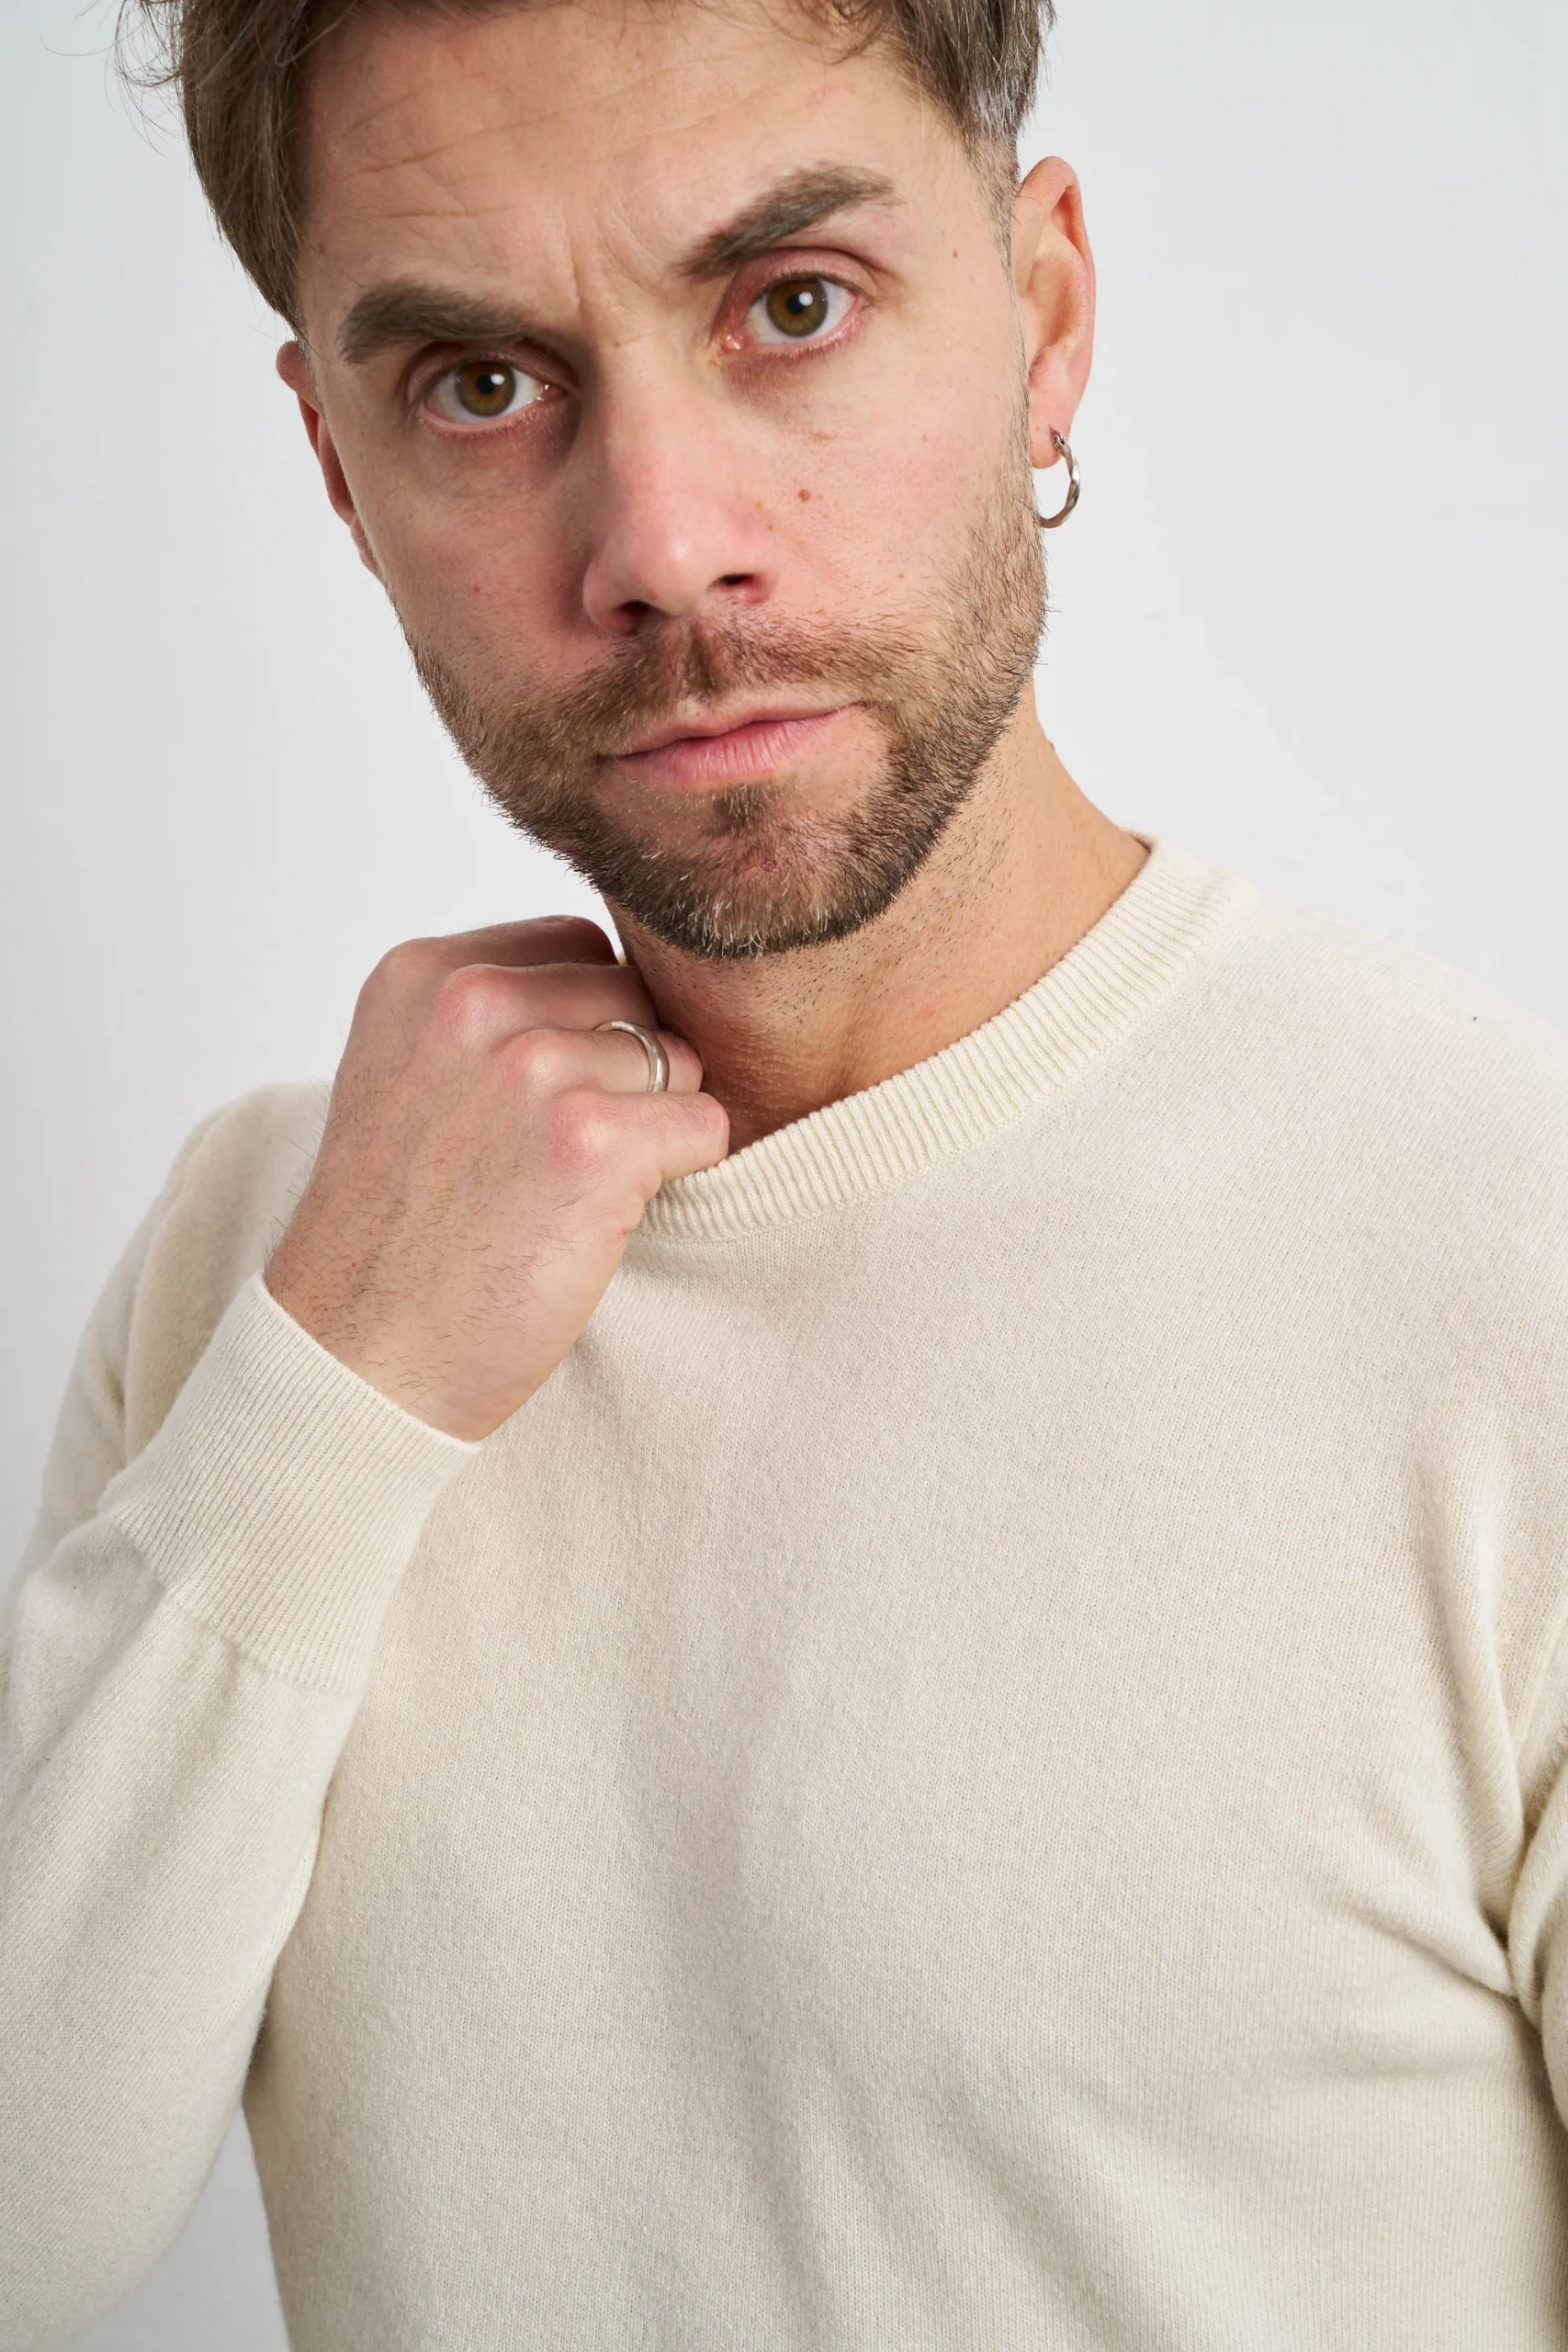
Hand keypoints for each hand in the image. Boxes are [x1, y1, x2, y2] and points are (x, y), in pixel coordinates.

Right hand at [264, 917, 726, 1438]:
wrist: (358, 1359)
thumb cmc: (394, 1236)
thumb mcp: (405, 1075)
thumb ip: (488, 1013)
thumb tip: (614, 974)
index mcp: (423, 974)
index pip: (578, 947)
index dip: (587, 1027)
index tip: (536, 1106)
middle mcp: (473, 1003)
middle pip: (634, 994)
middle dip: (624, 1072)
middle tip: (555, 1159)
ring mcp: (534, 1069)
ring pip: (677, 1059)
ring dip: (651, 1128)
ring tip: (567, 1192)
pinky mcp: (593, 1144)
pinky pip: (707, 1124)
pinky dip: (681, 1174)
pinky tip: (605, 1217)